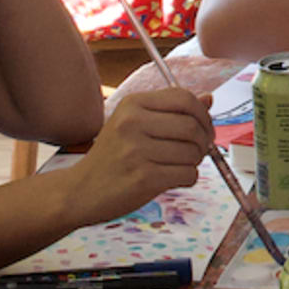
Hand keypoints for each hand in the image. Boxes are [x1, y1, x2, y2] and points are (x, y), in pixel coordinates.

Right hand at [68, 83, 214, 216]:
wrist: (80, 191)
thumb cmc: (112, 157)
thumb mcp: (133, 124)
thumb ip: (170, 111)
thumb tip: (208, 98)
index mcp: (132, 104)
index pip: (184, 98)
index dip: (203, 114)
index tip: (204, 128)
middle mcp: (132, 123)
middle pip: (192, 126)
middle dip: (203, 141)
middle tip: (197, 151)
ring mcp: (137, 151)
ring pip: (193, 152)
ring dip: (194, 163)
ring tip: (178, 166)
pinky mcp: (144, 178)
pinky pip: (187, 174)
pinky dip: (187, 178)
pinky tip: (171, 179)